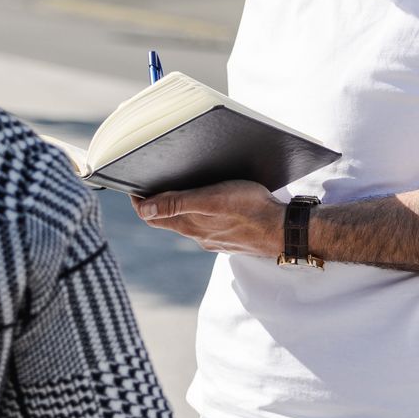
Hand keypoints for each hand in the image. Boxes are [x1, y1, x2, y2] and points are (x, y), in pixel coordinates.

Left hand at [132, 180, 284, 256]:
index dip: (139, 201)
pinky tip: (211, 201)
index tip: (133, 183)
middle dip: (158, 200)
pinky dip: (200, 212)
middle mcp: (198, 235)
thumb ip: (177, 204)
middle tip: (154, 179)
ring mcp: (214, 238)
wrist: (285, 231)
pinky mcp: (229, 237)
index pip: (152, 216)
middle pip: (168, 218)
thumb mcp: (211, 200)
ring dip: (179, 206)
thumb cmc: (250, 210)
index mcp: (189, 226)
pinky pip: (207, 224)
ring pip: (188, 222)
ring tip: (181, 184)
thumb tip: (142, 210)